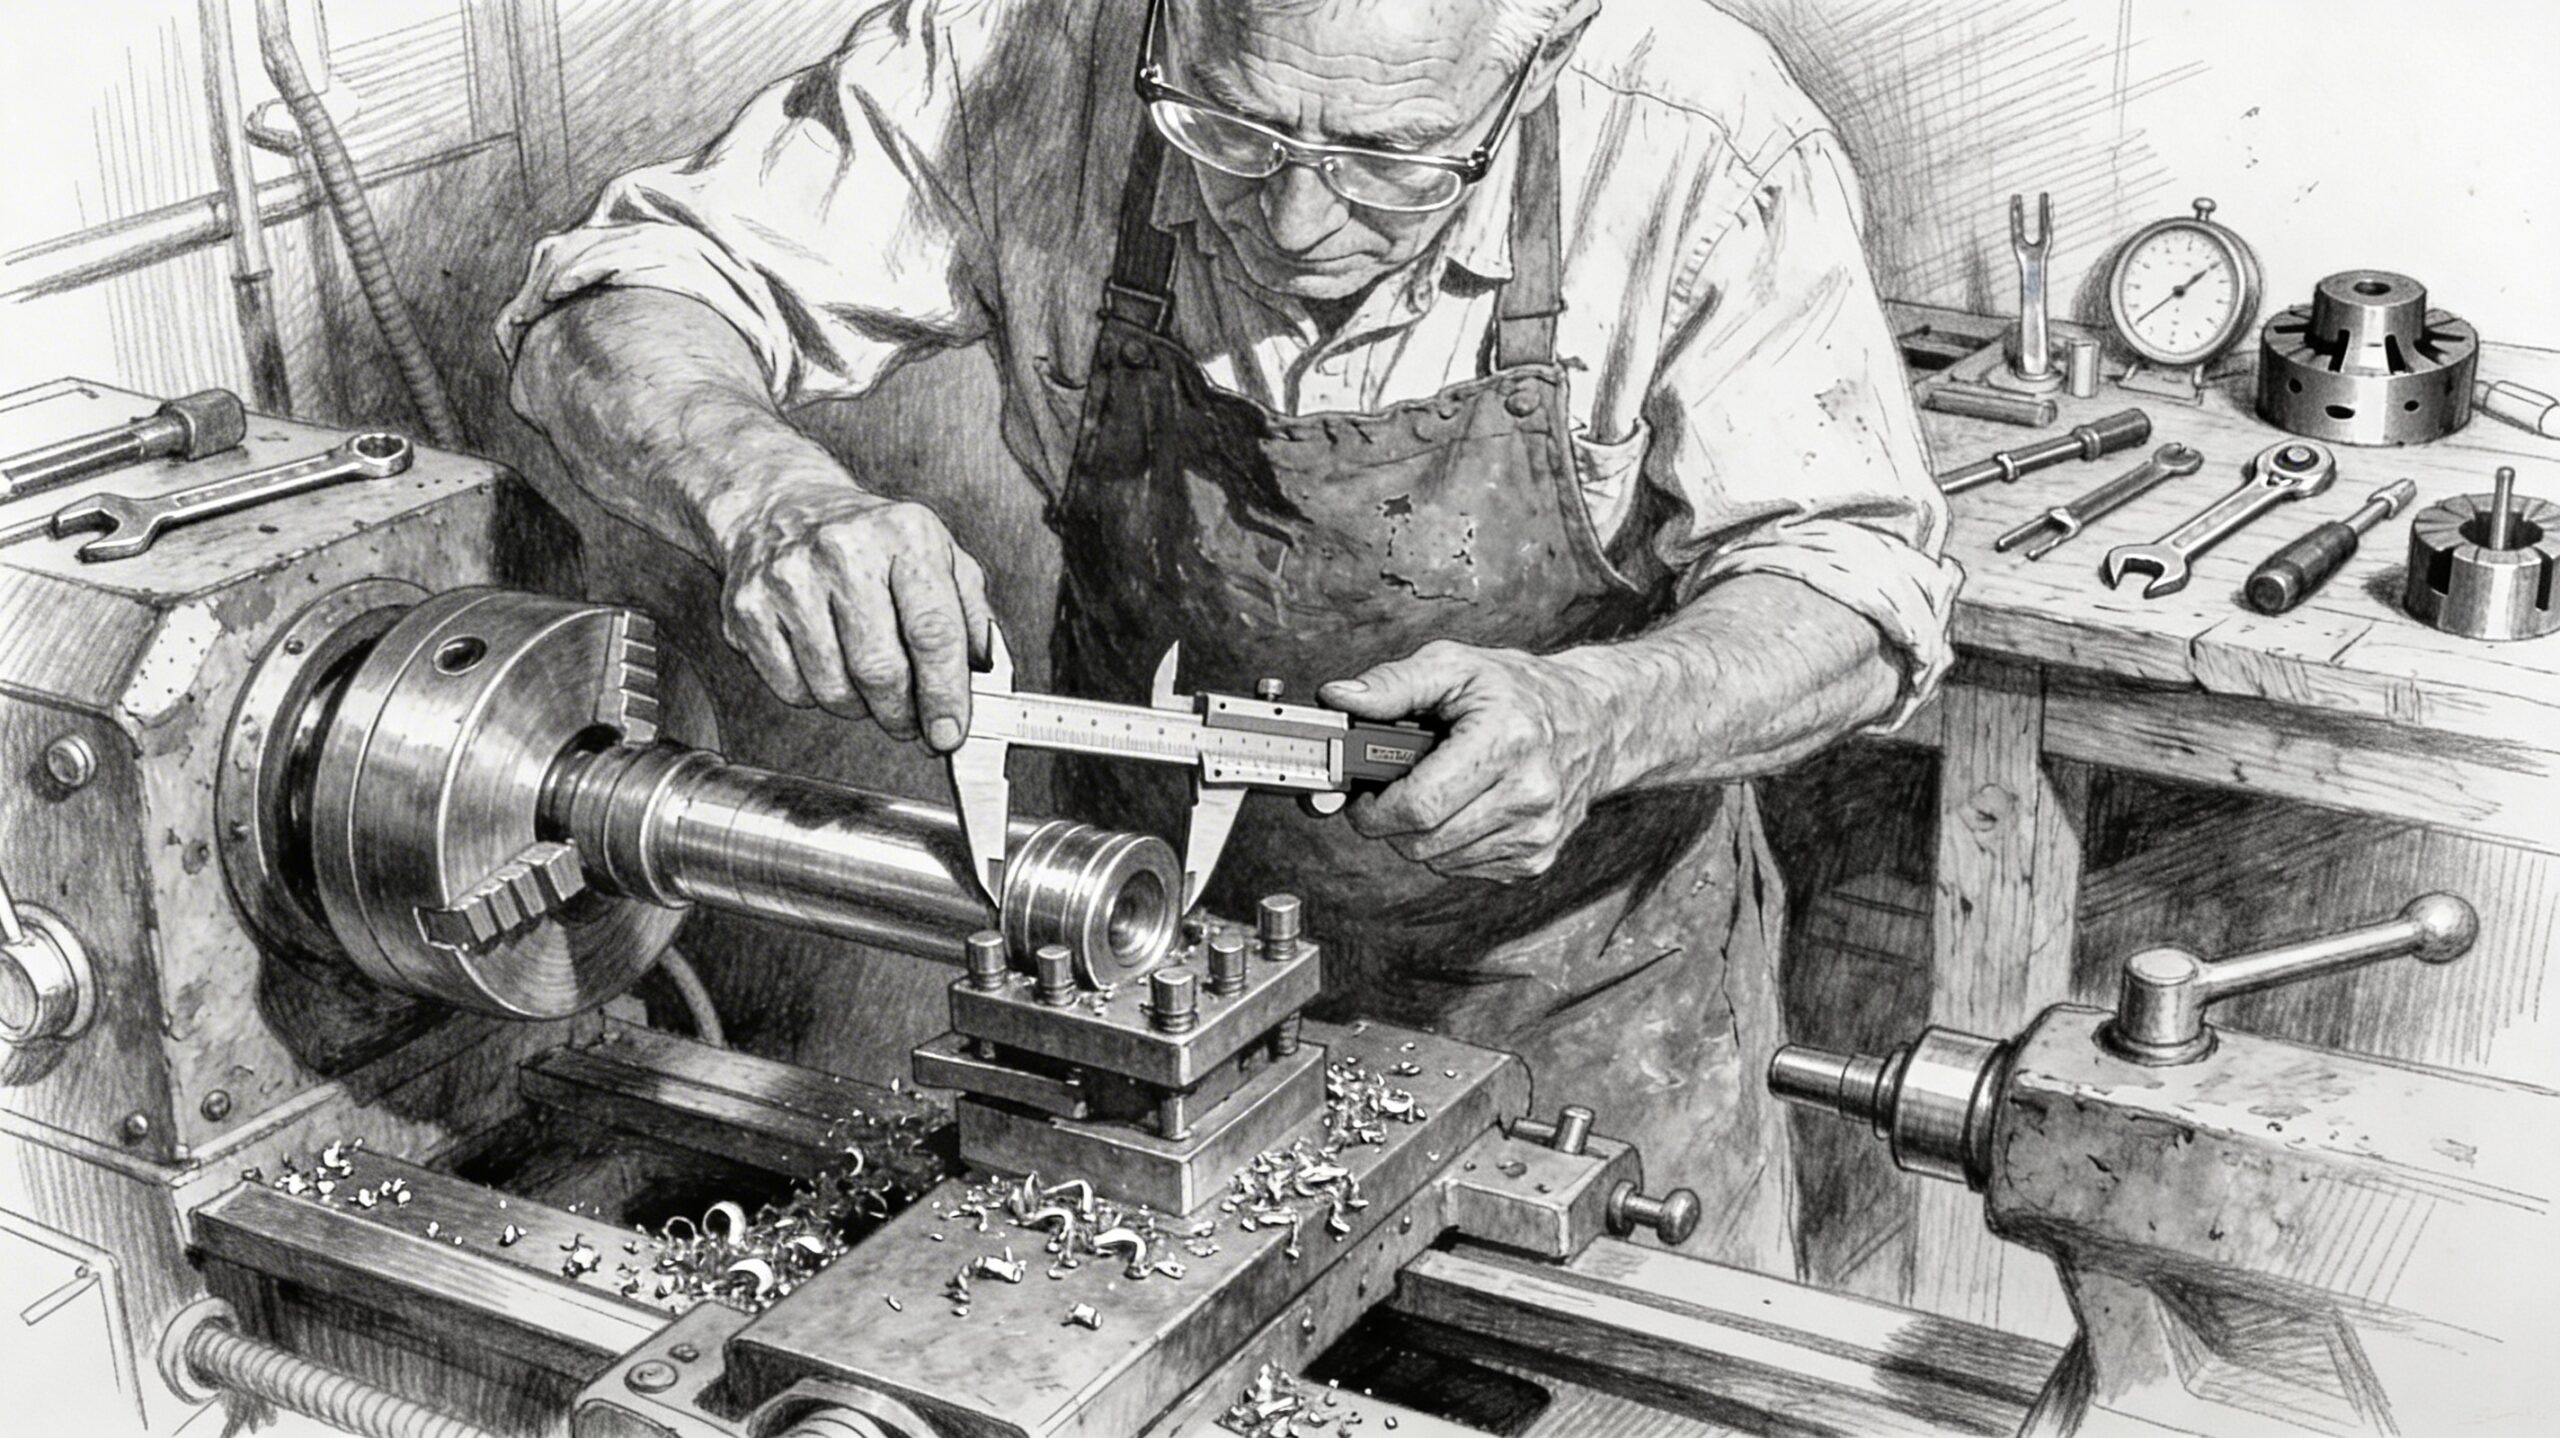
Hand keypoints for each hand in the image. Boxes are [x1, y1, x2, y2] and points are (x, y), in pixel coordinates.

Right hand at [716, 473, 991, 750]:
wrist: (781, 508)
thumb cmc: (871, 542)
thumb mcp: (938, 555)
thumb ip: (971, 615)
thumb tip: (984, 681)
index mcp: (904, 535)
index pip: (933, 631)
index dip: (945, 694)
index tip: (951, 733)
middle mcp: (842, 550)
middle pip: (880, 669)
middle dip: (903, 714)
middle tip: (913, 724)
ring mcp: (789, 580)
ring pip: (834, 689)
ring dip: (861, 708)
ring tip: (869, 686)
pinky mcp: (749, 609)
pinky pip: (793, 690)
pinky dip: (818, 697)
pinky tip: (828, 666)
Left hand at [1318, 641, 1618, 882]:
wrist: (1595, 722)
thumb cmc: (1519, 691)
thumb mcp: (1456, 667)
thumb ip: (1393, 684)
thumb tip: (1338, 698)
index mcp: (1507, 741)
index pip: (1419, 805)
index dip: (1374, 807)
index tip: (1361, 792)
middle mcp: (1529, 794)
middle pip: (1423, 840)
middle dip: (1389, 820)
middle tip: (1392, 787)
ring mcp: (1536, 833)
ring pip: (1438, 860)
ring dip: (1419, 832)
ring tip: (1436, 787)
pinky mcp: (1535, 859)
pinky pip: (1462, 868)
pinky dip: (1448, 843)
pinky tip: (1464, 806)